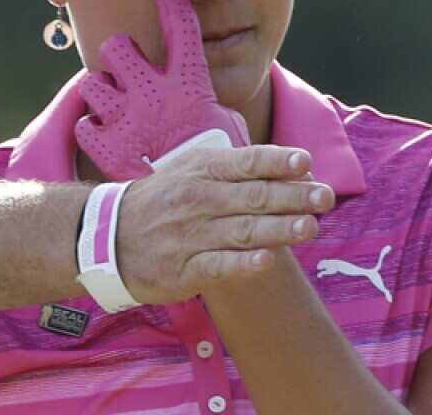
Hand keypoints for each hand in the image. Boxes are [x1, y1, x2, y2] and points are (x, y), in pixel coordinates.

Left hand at [75, 0, 248, 180]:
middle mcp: (151, 92)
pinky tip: (103, 133)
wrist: (201, 207)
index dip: (172, 3)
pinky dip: (91, 128)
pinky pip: (84, 125)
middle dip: (119, 52)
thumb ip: (207, 100)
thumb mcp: (226, 123)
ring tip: (112, 102)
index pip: (181, 27)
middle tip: (127, 65)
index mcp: (187, 82)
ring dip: (100, 89)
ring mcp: (125, 117)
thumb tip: (206, 91)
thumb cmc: (220, 162)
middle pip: (117, 47)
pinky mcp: (107, 146)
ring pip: (92, 82)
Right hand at [116, 145, 332, 303]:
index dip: (276, 162)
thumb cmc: (161, 200)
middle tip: (324, 197)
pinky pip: (218, 265)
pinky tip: (266, 260)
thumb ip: (234, 169)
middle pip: (251, 197)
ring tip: (309, 227)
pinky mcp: (184, 269)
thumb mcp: (188, 171)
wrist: (107, 237)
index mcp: (199, 172)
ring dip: (277, 229)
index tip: (305, 163)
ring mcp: (189, 235)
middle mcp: (196, 200)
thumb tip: (290, 169)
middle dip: (291, 196)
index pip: (244, 163)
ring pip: (240, 231)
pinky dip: (242, 263)